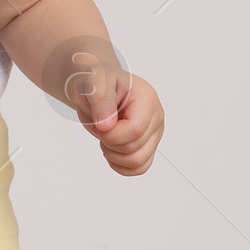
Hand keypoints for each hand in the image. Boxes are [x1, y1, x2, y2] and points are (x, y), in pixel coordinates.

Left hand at [69, 54, 162, 175]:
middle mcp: (156, 117)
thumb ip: (100, 99)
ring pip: (138, 162)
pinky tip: (111, 149)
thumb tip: (107, 125)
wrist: (97, 88)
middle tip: (100, 127)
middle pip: (135, 149)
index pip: (135, 130)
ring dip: (114, 156)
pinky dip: (120, 165)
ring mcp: (154, 134)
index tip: (99, 125)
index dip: (112, 134)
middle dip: (109, 143)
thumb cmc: (98, 82)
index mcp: (147, 99)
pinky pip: (139, 168)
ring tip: (106, 137)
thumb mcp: (94, 81)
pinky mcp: (148, 146)